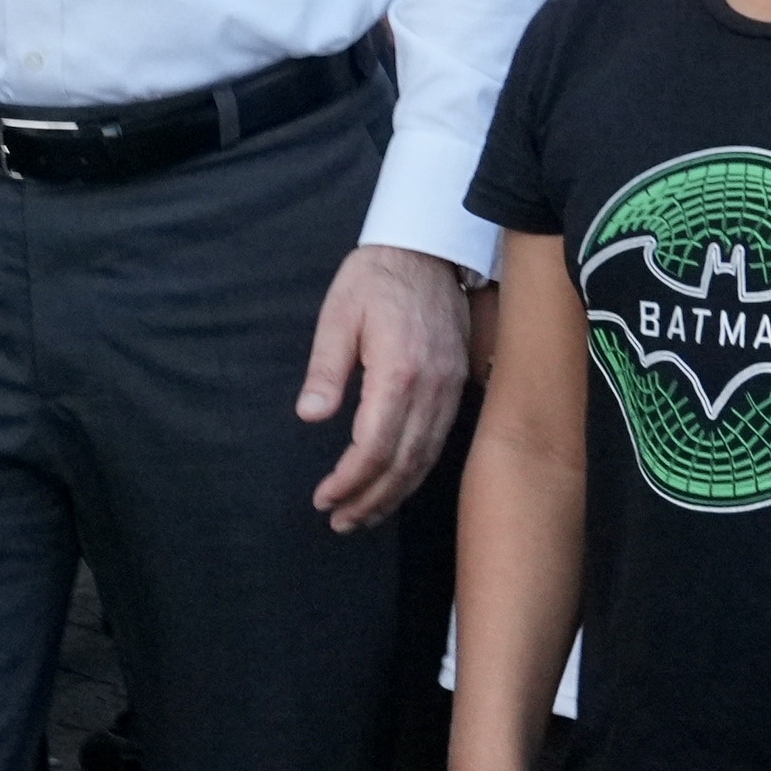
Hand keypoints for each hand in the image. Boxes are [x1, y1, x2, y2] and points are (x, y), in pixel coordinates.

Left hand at [300, 244, 472, 530]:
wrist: (427, 249)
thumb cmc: (375, 279)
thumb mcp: (338, 315)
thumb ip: (326, 369)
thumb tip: (311, 417)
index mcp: (399, 371)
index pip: (374, 447)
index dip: (349, 481)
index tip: (323, 497)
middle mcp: (432, 388)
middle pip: (402, 463)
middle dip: (369, 500)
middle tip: (339, 521)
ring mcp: (451, 389)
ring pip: (425, 460)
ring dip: (394, 494)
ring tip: (362, 516)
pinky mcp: (458, 386)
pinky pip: (439, 443)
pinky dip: (415, 472)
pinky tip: (395, 486)